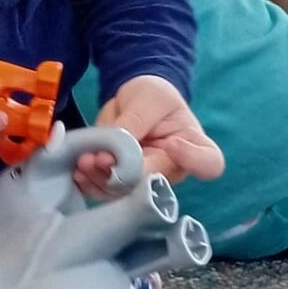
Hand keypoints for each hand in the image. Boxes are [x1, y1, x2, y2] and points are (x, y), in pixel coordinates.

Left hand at [86, 75, 224, 189]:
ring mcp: (145, 179)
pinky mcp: (121, 181)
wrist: (133, 98)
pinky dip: (91, 184)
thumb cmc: (153, 95)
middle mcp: (172, 170)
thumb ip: (135, 123)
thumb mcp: (148, 99)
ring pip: (127, 193)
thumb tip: (112, 151)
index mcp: (194, 145)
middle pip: (157, 183)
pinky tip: (79, 172)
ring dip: (102, 181)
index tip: (172, 143)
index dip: (193, 159)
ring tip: (84, 162)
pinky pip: (107, 191)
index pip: (208, 163)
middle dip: (126, 175)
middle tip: (100, 158)